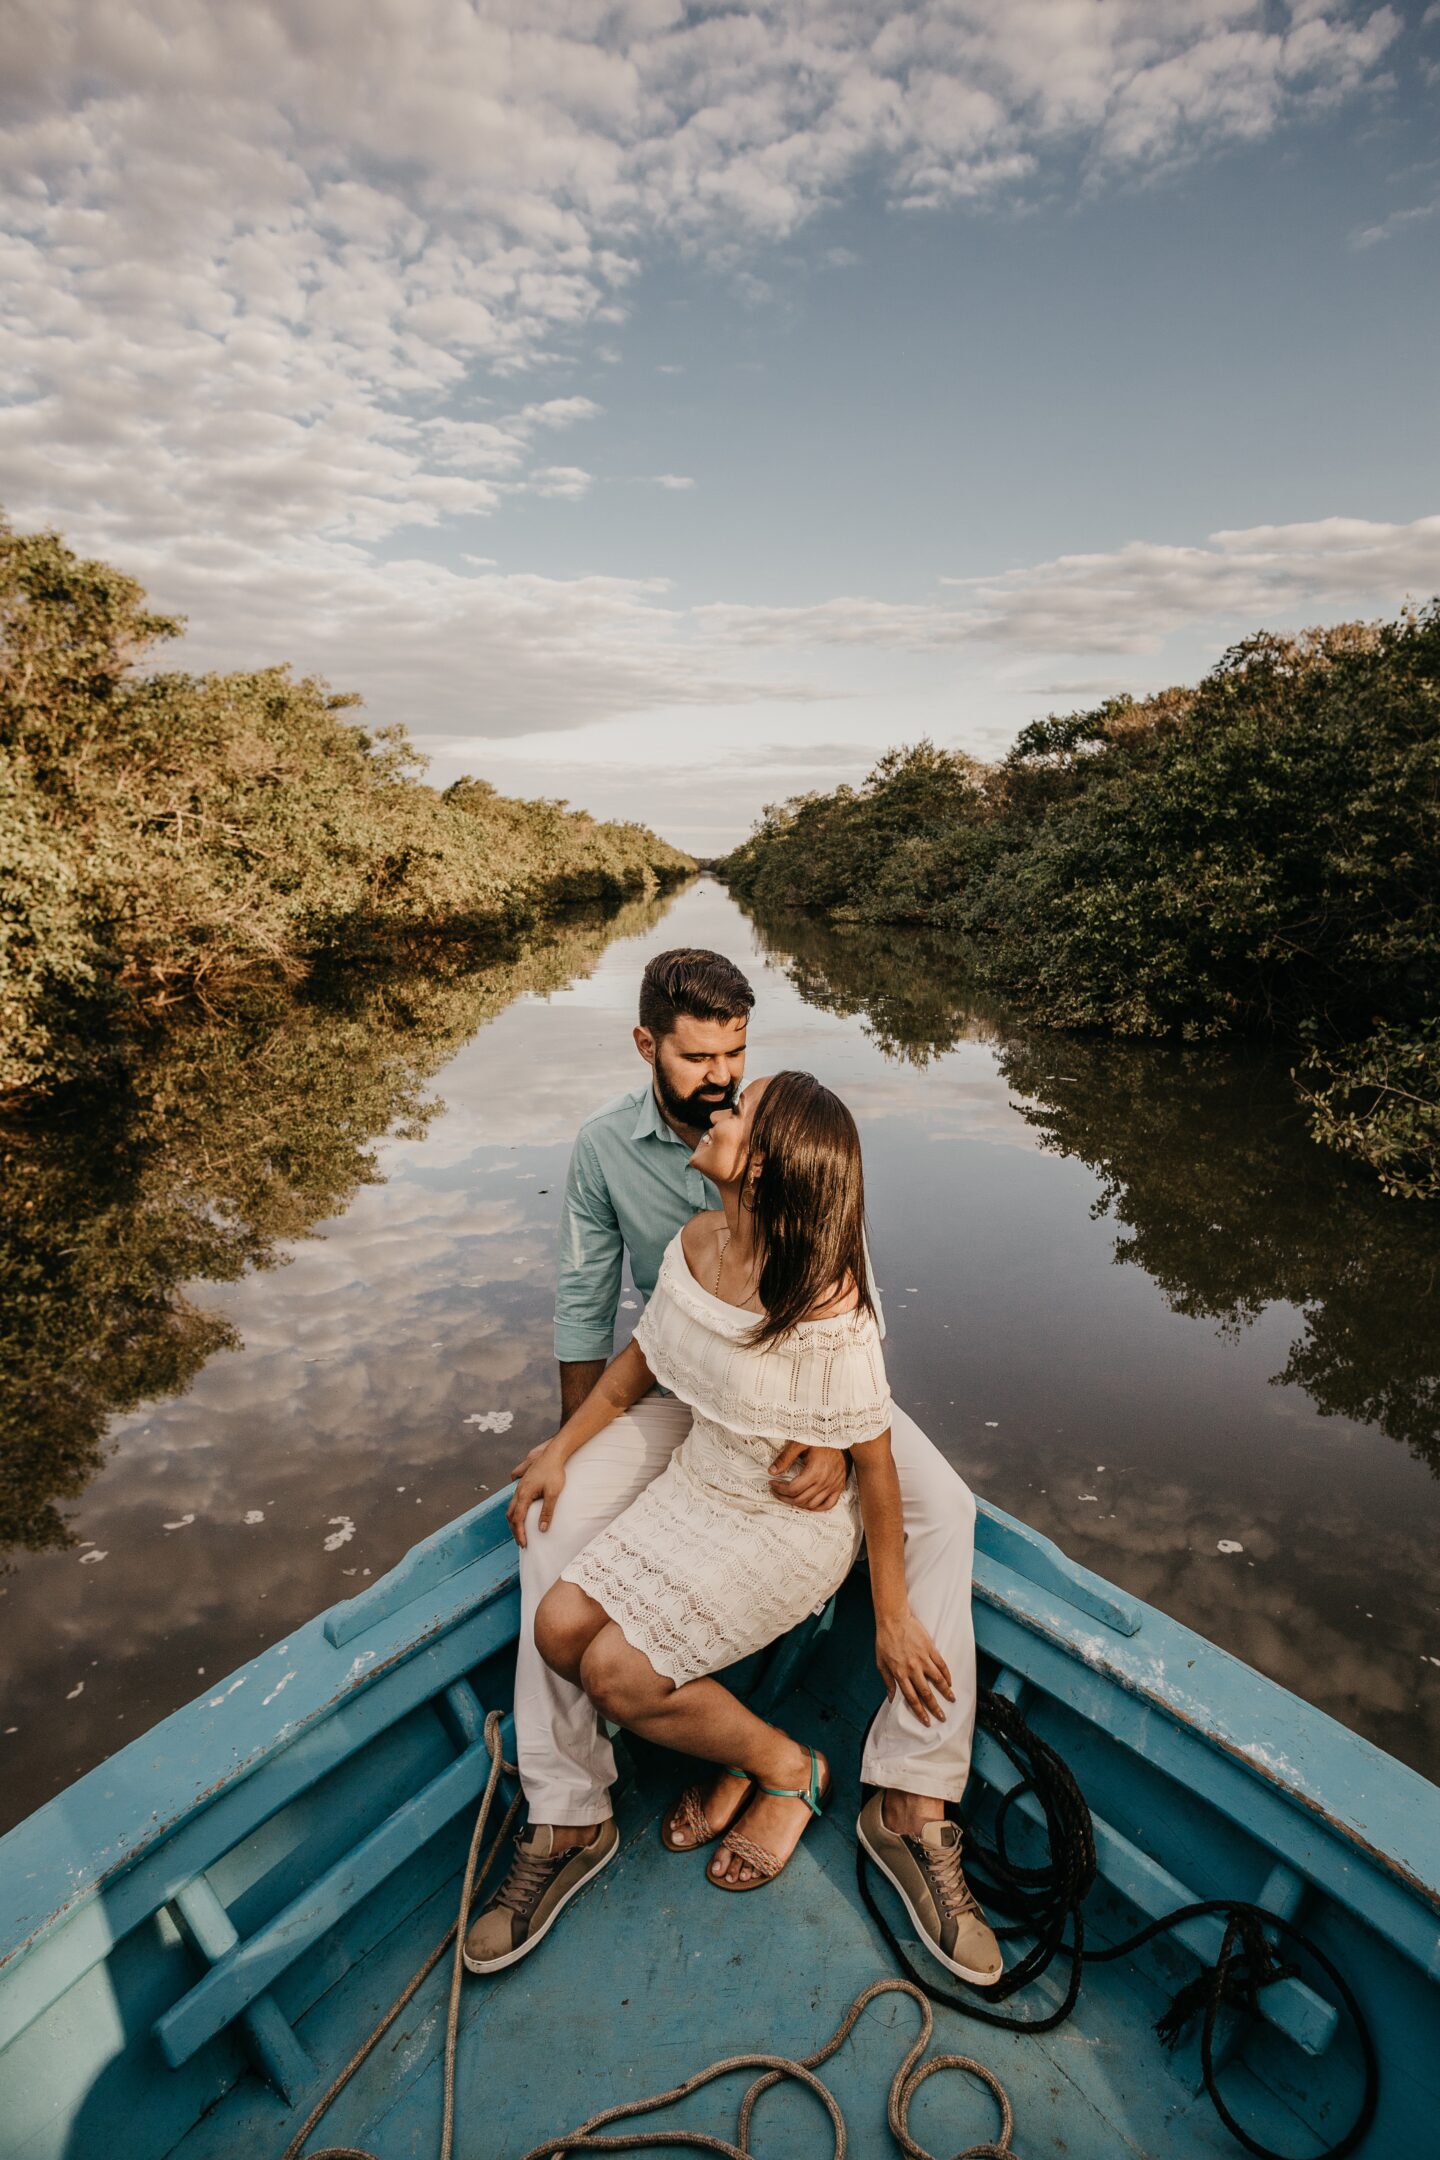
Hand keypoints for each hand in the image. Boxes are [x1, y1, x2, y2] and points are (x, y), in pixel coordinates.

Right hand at [506, 1440, 566, 1547]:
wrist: (553, 1454)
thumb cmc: (554, 1472)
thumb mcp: (553, 1494)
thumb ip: (547, 1511)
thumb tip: (543, 1528)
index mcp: (524, 1495)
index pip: (518, 1519)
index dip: (519, 1533)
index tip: (523, 1544)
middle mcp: (518, 1491)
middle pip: (511, 1515)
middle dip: (514, 1529)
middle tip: (521, 1541)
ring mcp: (520, 1487)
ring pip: (511, 1507)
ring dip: (514, 1521)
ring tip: (520, 1531)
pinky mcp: (524, 1484)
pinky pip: (515, 1501)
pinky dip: (516, 1512)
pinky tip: (522, 1514)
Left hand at [768, 1441, 846, 1510]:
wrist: (840, 1437)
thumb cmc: (820, 1440)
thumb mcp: (800, 1444)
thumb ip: (785, 1457)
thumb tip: (772, 1471)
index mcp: (815, 1471)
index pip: (793, 1489)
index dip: (779, 1488)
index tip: (772, 1483)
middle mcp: (825, 1481)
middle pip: (800, 1499)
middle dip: (784, 1497)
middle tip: (776, 1491)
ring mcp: (833, 1486)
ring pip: (812, 1505)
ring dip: (797, 1503)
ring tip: (788, 1496)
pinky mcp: (839, 1487)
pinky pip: (828, 1505)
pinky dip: (816, 1508)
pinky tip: (807, 1503)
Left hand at [875, 1610, 953, 1726]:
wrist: (893, 1619)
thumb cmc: (884, 1640)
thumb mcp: (880, 1663)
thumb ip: (887, 1681)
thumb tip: (891, 1698)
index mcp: (900, 1674)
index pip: (912, 1698)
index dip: (920, 1712)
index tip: (927, 1721)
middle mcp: (913, 1669)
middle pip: (926, 1693)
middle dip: (935, 1707)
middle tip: (942, 1717)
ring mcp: (923, 1659)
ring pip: (937, 1679)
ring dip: (945, 1692)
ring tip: (952, 1700)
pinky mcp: (930, 1649)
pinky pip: (941, 1664)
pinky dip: (947, 1674)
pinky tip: (950, 1681)